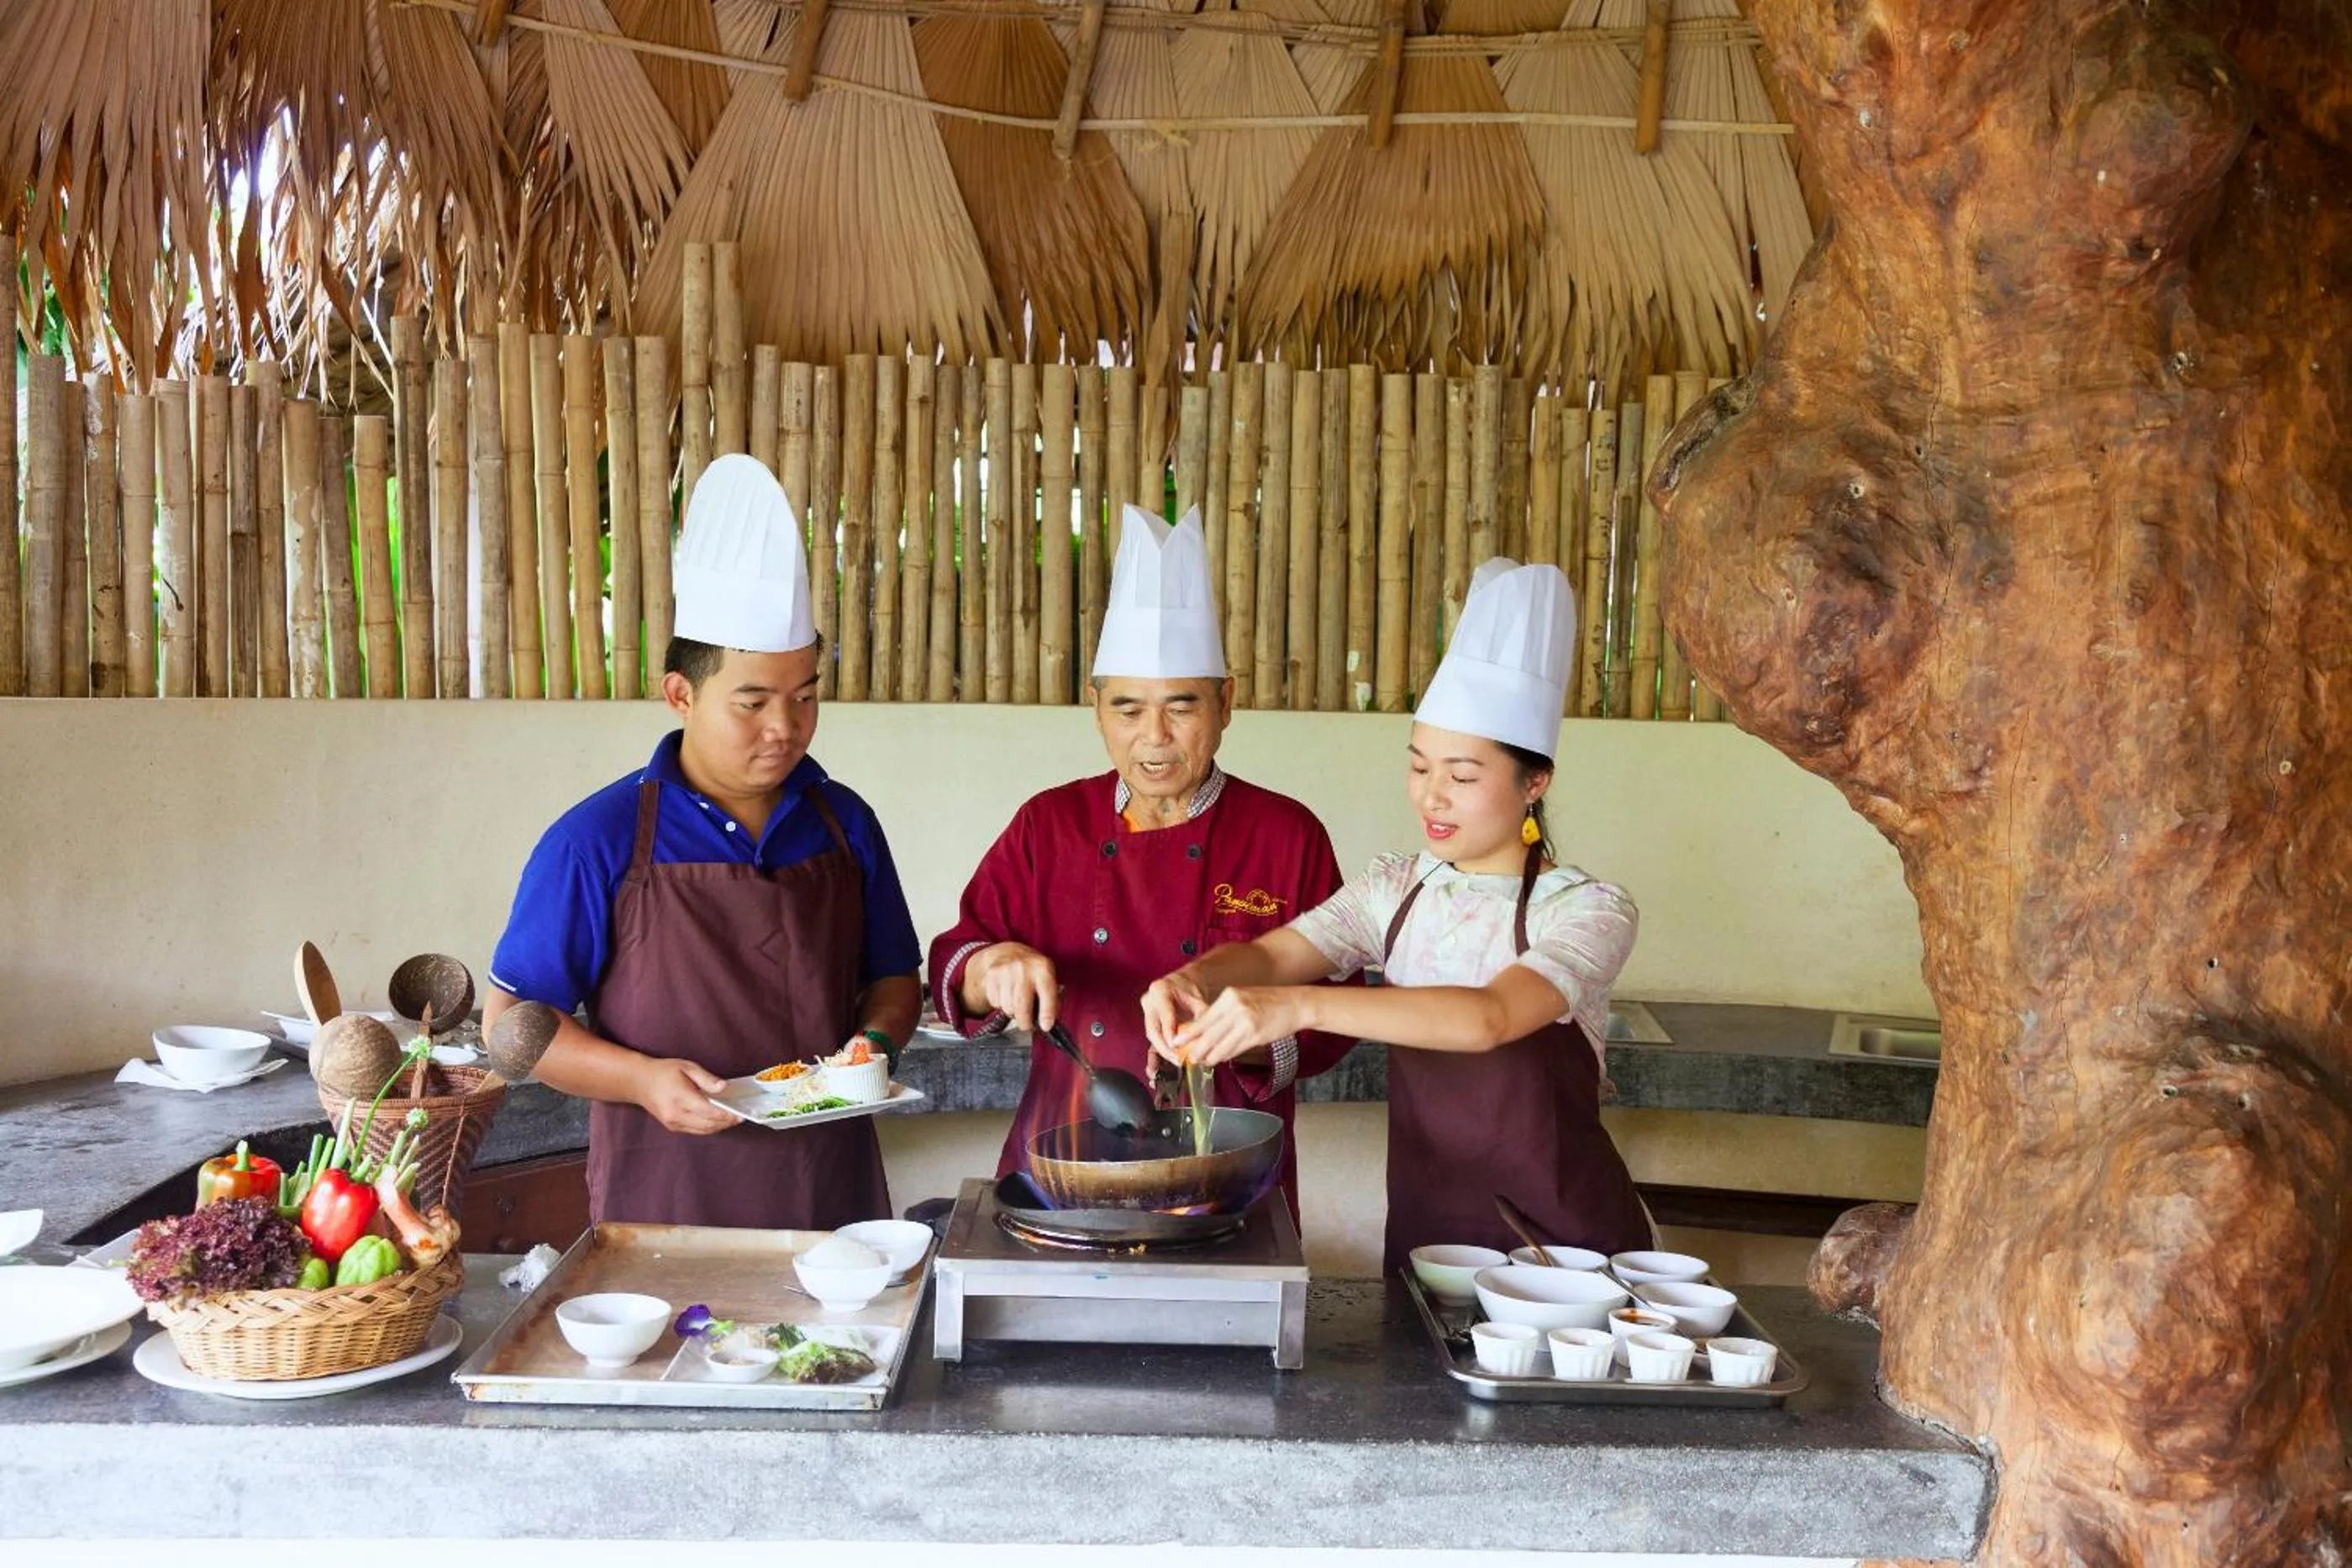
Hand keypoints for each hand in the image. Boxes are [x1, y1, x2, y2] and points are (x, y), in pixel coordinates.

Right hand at [636, 1057, 734, 1134]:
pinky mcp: (673, 1127)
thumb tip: (724, 1088)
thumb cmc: (664, 1071)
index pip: (709, 1112)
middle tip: (740, 1117)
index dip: (727, 1115)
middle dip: (726, 1123)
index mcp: (681, 1098)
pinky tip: (717, 1120)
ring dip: (719, 1127)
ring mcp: (674, 1123)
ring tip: (732, 1119)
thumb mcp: (687, 1067)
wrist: (639, 1082)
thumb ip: (706, 1078)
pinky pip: (695, 1131)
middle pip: (708, 1125)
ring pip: (703, 1131)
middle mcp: (677, 1115)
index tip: (741, 1114)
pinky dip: (709, 1127)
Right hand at [966, 942, 1059, 1031]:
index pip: (1047, 994)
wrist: (1008, 952)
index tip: (1046, 1027)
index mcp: (1043, 968)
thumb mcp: (1047, 977)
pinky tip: (1006, 994)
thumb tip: (1047, 1022)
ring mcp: (1006, 970)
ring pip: (1008, 1008)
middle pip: (1022, 1007)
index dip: (1047, 1013)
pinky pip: (996, 1003)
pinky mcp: (992, 975)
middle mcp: (1024, 967)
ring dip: (1012, 1011)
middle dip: (1025, 1022)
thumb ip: (1051, 998)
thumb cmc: (1032, 971)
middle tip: (1026, 1025)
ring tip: (1017, 1002)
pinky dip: (1001, 1004)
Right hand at [1142, 967, 1211, 1071]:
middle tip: (1177, 1059)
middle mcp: (1149, 1001)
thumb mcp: (1199, 1000)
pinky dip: (1162, 1048)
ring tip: (1178, 1061)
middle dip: (1164, 1047)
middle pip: (1153, 1029)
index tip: (1175, 1046)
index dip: (1169, 1031)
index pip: (1164, 1013)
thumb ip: (1202, 1017)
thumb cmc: (1190, 990)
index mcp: (1160, 990)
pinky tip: (1171, 1058)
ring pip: (1152, 1035)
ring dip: (1163, 1050)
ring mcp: (1147, 1012)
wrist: (1181, 985)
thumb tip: (1204, 1038)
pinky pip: (1154, 1038)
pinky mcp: (1149, 1022)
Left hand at [1170, 987, 1305, 1068]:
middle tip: (1187, 1057)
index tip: (1178, 1043)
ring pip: (1219, 1046)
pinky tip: (1219, 1059)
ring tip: (1202, 1061)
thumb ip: (1223, 1012)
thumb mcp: (1242, 999)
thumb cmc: (1269, 1002)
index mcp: (1229, 996)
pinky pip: (1233, 1051)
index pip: (1202, 1019)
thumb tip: (1202, 1030)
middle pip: (1207, 1035)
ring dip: (1209, 1057)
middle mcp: (1235, 1009)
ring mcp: (1245, 1023)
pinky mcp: (1255, 1036)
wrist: (1296, 1004)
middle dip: (1194, 1049)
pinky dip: (1224, 1056)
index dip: (1188, 1035)